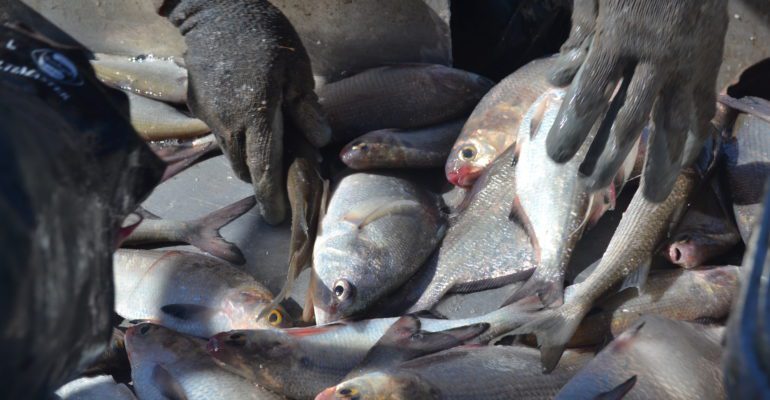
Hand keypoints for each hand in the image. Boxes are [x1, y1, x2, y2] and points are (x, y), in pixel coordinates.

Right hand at [157, 0, 330, 224]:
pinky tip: (247, 117)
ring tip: (265, 146)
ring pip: (228, 152)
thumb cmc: (266, 38)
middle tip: (280, 177)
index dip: (271, 197)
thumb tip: (320, 141)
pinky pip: (218, 131)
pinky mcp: (197, 103)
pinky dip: (234, 135)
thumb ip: (306, 109)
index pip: (264, 170)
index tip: (277, 217)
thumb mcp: (297, 70)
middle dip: (260, 179)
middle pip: (244, 168)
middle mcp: (228, 123)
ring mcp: (209, 114)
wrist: (217, 9)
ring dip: (246, 157)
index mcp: (257, 117)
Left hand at [546, 0, 726, 201]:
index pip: (591, 94)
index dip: (573, 128)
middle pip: (629, 119)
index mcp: (618, 37)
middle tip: (589, 186)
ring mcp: (686, 63)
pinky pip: (701, 109)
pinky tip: (686, 165)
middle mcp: (654, 56)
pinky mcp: (707, 64)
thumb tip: (557, 78)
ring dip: (660, 163)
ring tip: (652, 197)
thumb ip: (580, 34)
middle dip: (608, 157)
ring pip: (672, 123)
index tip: (555, 157)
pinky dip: (693, 139)